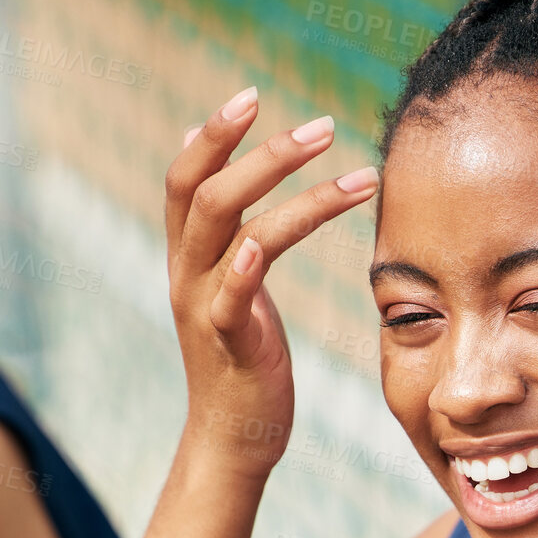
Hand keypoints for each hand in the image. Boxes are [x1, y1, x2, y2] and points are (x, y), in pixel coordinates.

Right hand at [164, 86, 377, 478]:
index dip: (213, 134)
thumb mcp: (232, 292)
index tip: (251, 97)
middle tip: (321, 126)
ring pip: (228, 228)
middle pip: (205, 189)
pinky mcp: (229, 346)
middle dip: (261, 150)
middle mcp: (188, 275)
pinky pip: (228, 298)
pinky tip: (263, 242)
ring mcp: (203, 309)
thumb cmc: (244, 365)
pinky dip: (244, 265)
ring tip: (350, 171)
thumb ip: (227, 238)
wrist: (233, 440)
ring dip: (288, 190)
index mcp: (190, 258)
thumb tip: (221, 178)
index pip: (187, 177)